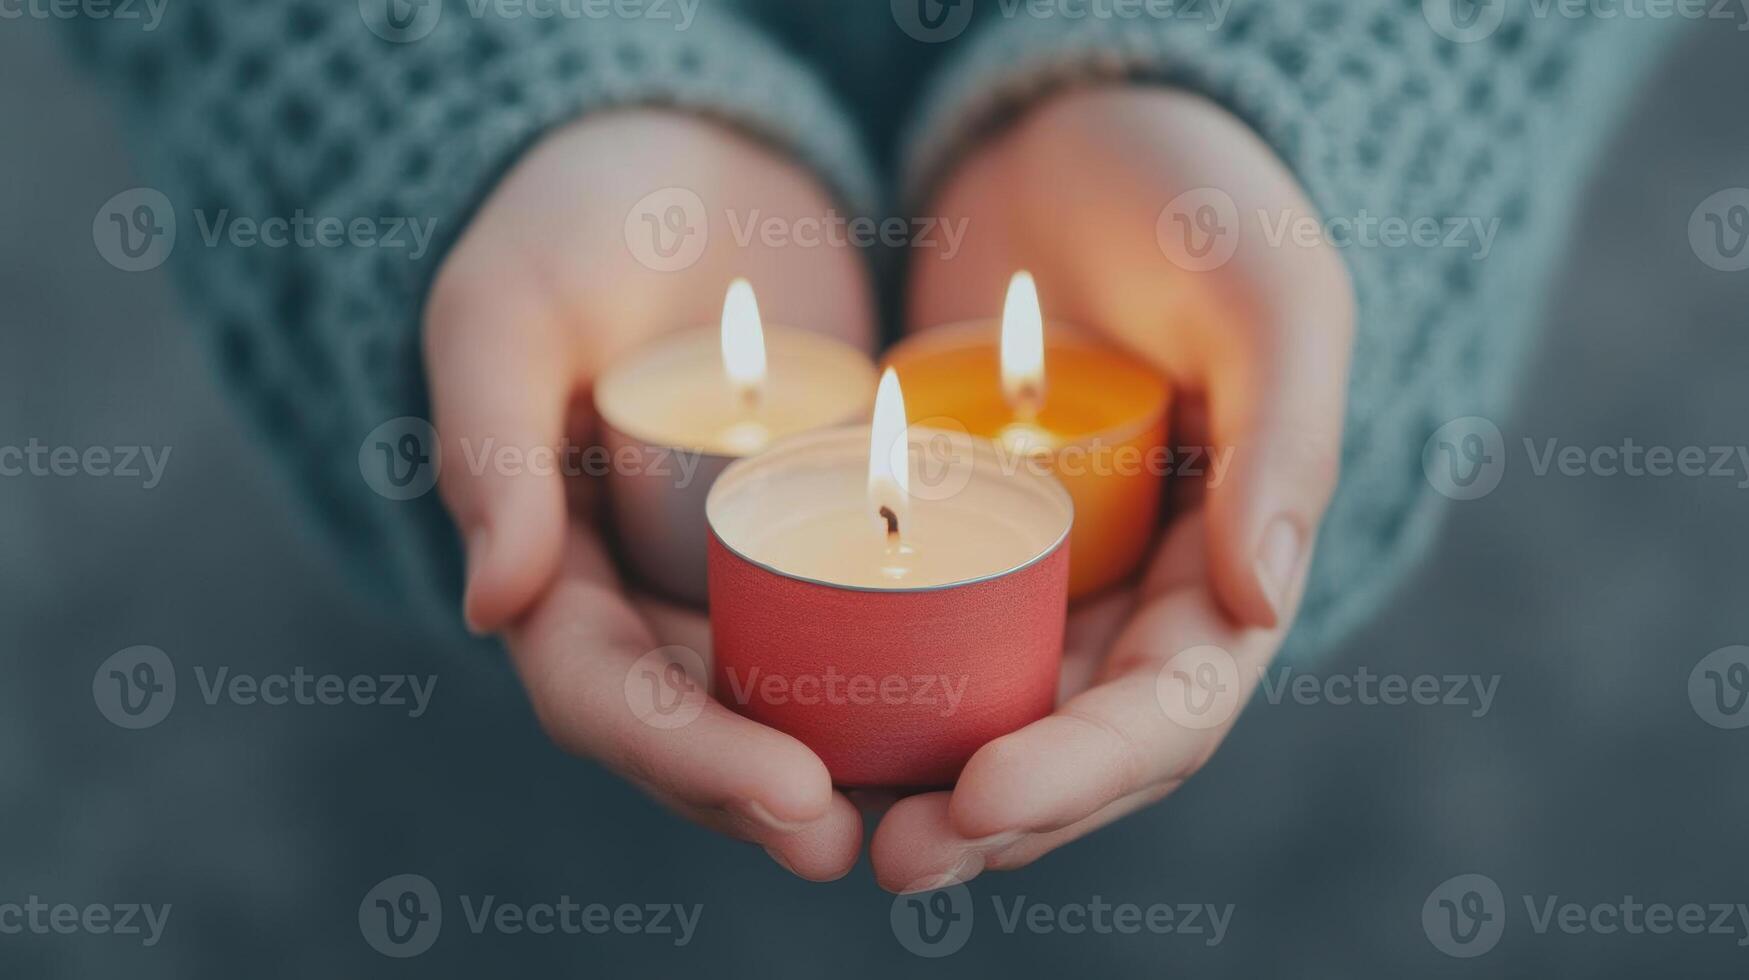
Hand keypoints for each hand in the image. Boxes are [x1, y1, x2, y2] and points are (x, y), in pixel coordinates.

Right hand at [424, 111, 873, 879]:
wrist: (686, 170)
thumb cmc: (571, 226)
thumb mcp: (510, 312)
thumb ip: (491, 444)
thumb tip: (493, 604)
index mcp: (555, 570)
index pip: (602, 695)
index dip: (685, 753)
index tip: (788, 787)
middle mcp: (646, 601)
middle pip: (697, 729)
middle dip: (767, 796)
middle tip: (855, 842)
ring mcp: (738, 579)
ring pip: (785, 701)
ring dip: (847, 768)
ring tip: (935, 814)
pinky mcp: (823, 540)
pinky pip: (861, 624)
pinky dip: (908, 678)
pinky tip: (985, 712)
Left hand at [871, 87, 1354, 889]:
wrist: (1075, 136)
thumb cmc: (1194, 197)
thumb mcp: (1264, 290)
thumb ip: (1287, 434)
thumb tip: (1265, 601)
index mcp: (1230, 566)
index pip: (1167, 711)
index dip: (1083, 771)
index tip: (980, 796)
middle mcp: (1138, 599)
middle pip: (1071, 749)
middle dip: (990, 819)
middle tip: (891, 856)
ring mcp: (1045, 580)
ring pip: (986, 718)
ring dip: (918, 789)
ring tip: (825, 826)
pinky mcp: (958, 544)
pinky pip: (915, 642)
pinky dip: (867, 698)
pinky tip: (793, 730)